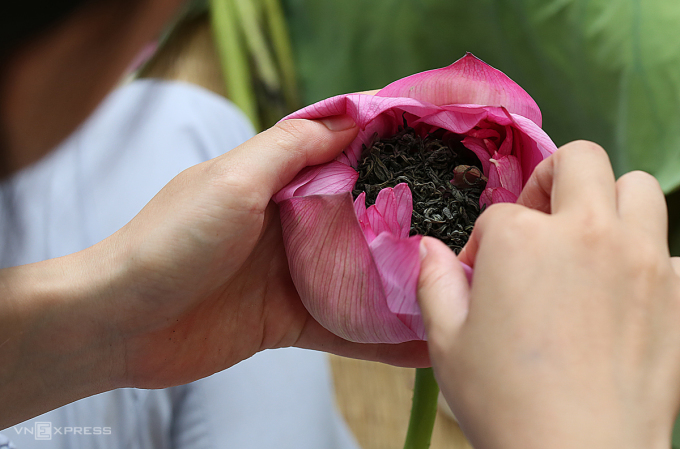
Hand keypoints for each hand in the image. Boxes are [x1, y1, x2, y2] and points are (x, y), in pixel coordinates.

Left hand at [0, 116, 428, 428]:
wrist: (120, 324)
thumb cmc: (170, 243)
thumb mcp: (233, 180)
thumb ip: (290, 149)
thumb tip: (350, 120)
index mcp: (273, 179)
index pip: (338, 154)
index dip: (384, 149)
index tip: (435, 149)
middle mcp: (285, 223)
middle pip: (356, 216)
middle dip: (404, 218)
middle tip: (462, 223)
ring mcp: (288, 273)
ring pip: (356, 274)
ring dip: (398, 283)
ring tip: (452, 288)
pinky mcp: (284, 320)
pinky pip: (341, 327)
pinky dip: (377, 339)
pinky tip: (418, 348)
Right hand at [417, 141, 679, 448]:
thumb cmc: (505, 401)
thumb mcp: (447, 341)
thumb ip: (433, 281)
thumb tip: (426, 249)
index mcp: (521, 239)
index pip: (499, 212)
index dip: (482, 244)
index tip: (481, 278)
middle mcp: (586, 233)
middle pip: (579, 160)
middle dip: (552, 178)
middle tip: (539, 219)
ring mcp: (641, 259)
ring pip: (639, 188)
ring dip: (610, 201)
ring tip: (588, 240)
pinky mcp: (678, 295)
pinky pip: (672, 251)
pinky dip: (649, 257)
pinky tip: (625, 291)